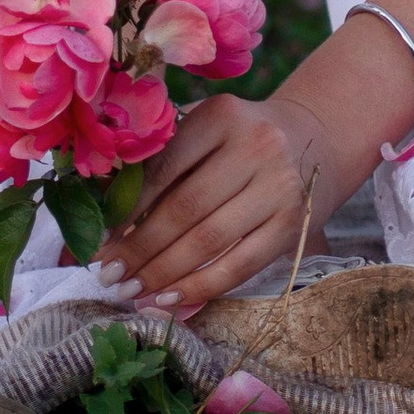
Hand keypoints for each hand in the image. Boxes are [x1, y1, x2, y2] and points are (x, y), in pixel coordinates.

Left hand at [96, 93, 331, 311]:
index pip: (164, 168)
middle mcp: (256, 146)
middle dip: (140, 248)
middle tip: (108, 274)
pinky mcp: (294, 225)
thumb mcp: (206, 130)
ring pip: (209, 240)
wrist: (314, 139)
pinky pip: (240, 265)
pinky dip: (201, 286)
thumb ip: (163, 161)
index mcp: (222, 115)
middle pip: (184, 208)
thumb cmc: (240, 138)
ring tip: (131, 290)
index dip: (126, 210)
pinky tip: (169, 298)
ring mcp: (280, 187)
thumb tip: (105, 217)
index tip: (99, 240)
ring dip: (164, 273)